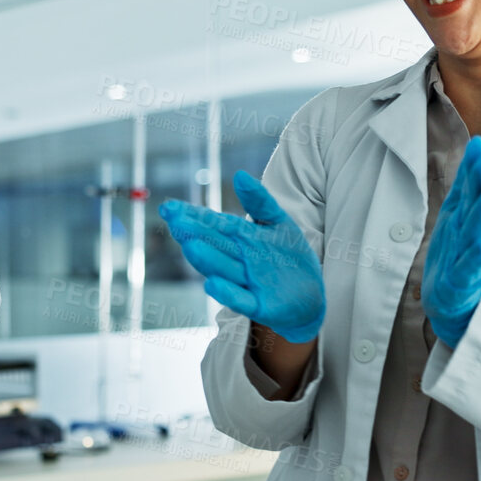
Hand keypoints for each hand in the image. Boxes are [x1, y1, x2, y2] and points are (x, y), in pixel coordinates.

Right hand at [159, 172, 325, 343]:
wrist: (311, 296)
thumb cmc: (289, 257)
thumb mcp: (278, 223)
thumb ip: (259, 201)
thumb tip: (239, 174)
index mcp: (239, 239)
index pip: (212, 224)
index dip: (191, 215)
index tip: (169, 207)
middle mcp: (237, 261)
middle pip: (214, 244)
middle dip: (194, 233)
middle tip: (174, 220)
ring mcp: (246, 284)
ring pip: (224, 269)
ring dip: (208, 259)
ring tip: (190, 245)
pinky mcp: (259, 306)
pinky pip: (242, 300)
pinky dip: (228, 293)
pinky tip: (212, 284)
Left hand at [423, 136, 480, 347]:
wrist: (450, 301)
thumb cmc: (458, 251)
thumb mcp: (461, 212)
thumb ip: (470, 182)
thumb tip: (479, 144)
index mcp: (475, 216)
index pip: (477, 189)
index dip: (479, 168)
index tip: (480, 146)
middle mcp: (478, 234)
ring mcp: (472, 257)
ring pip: (479, 231)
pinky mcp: (463, 281)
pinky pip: (471, 266)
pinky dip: (479, 255)